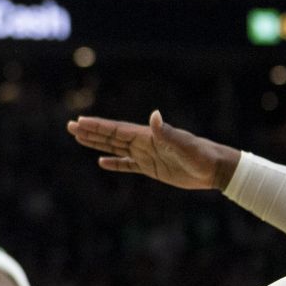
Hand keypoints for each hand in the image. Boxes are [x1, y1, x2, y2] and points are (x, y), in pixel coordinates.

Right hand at [66, 110, 237, 191]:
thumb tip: (153, 116)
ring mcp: (146, 156)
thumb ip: (166, 132)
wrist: (215, 169)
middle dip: (91, 131)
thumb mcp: (183, 144)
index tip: (80, 122)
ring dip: (98, 144)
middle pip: (111, 137)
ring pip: (116, 149)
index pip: (117, 130)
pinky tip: (102, 162)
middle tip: (70, 126)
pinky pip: (128, 166)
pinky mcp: (151, 169)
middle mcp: (144, 143)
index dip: (98, 126)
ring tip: (80, 138)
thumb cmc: (201, 156)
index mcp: (147, 136)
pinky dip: (114, 164)